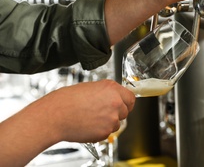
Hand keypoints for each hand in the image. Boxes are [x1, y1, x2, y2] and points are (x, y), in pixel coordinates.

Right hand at [0, 79, 134, 165]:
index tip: (123, 105)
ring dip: (108, 123)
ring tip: (91, 118)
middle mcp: (115, 102)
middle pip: (126, 111)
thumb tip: (113, 97)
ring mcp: (112, 118)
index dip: (126, 102)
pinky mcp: (105, 131)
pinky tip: (88, 125)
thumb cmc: (66, 100)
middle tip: (102, 113)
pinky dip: (100, 131)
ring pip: (117, 123)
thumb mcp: (90, 87)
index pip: (130, 97)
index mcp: (112, 88)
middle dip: (117, 113)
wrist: (55, 115)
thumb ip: (106, 92)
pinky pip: (107, 133)